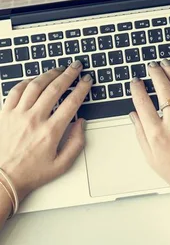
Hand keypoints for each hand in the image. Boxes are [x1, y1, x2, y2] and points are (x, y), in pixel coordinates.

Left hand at [0, 62, 92, 199]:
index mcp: (51, 131)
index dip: (82, 88)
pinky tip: (35, 80)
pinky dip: (27, 82)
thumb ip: (76, 143)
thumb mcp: (62, 164)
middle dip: (68, 74)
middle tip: (76, 67)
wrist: (2, 177)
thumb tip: (81, 124)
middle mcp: (34, 119)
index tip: (87, 81)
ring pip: (35, 85)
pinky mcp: (5, 113)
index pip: (71, 102)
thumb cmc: (31, 172)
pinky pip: (16, 91)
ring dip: (49, 74)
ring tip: (58, 70)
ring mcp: (17, 114)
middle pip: (54, 89)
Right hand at [129, 60, 169, 202]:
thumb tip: (134, 114)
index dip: (137, 88)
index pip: (142, 101)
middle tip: (152, 66)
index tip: (135, 81)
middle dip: (155, 73)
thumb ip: (140, 133)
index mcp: (156, 133)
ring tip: (167, 64)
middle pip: (162, 88)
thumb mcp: (150, 157)